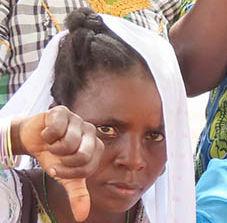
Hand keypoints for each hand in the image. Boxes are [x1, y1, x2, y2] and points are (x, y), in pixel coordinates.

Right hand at [18, 107, 103, 221]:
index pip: (88, 167)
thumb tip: (82, 216)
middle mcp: (91, 131)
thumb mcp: (65, 177)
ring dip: (53, 148)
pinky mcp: (63, 111)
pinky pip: (56, 129)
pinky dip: (46, 136)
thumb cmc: (54, 157)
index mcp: (95, 147)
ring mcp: (78, 120)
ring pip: (68, 143)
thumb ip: (77, 194)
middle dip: (63, 161)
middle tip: (57, 157)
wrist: (34, 139)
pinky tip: (47, 133)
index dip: (69, 173)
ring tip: (52, 144)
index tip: (58, 169)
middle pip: (82, 155)